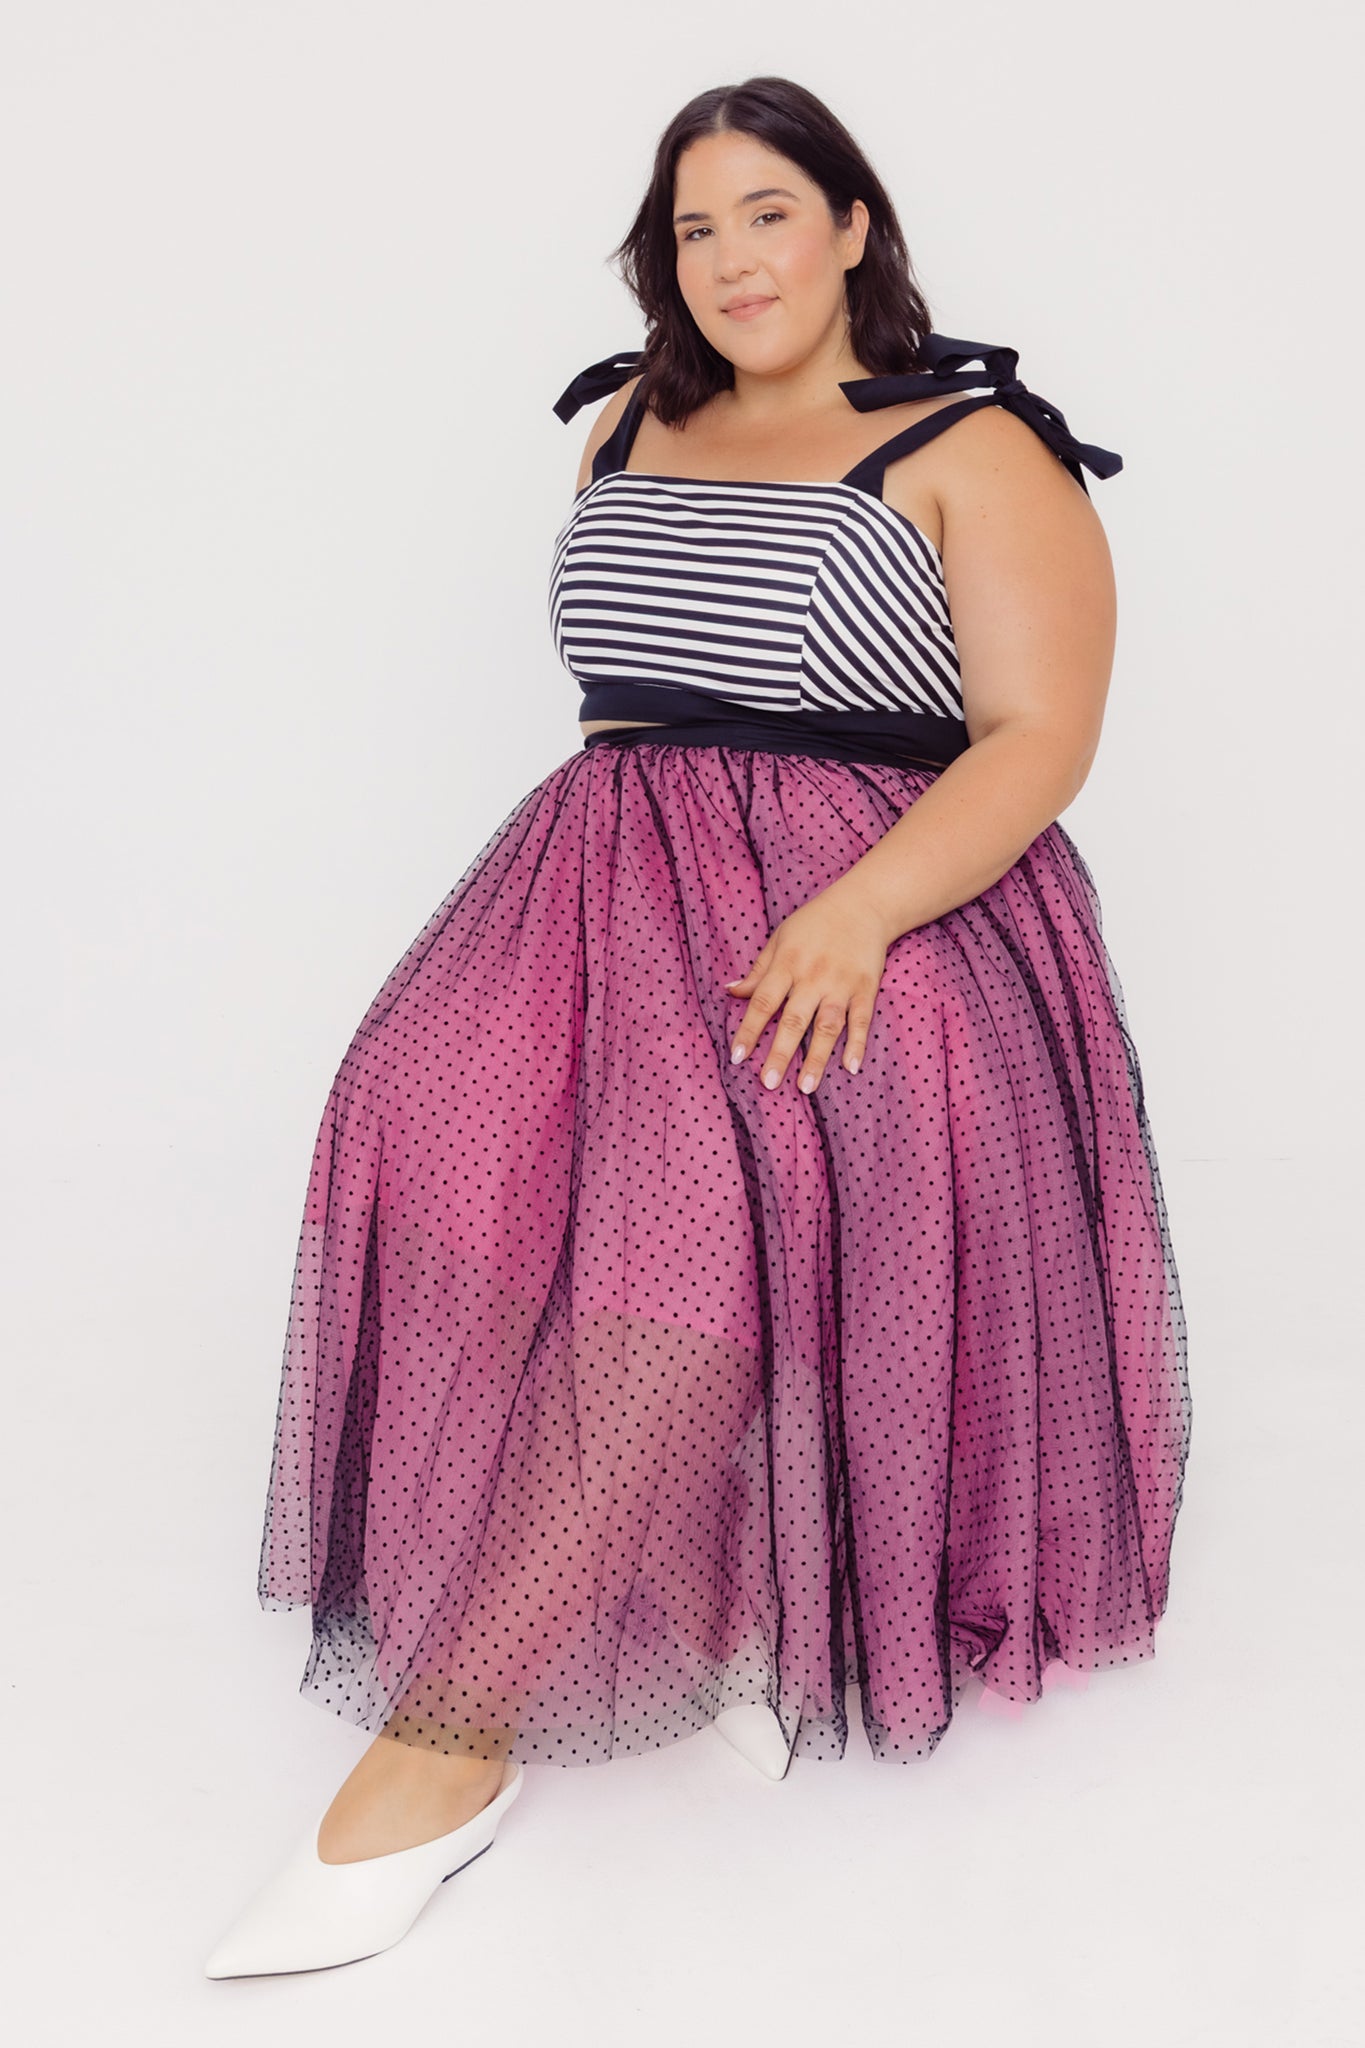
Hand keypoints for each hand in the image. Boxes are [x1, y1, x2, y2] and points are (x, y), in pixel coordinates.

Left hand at [724, 881, 891, 1092]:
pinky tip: (851, 1068)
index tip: (737, 1057)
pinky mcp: (866, 988)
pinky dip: (857, 1044)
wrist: (863, 905)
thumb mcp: (779, 939)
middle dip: (780, 1053)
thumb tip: (729, 992)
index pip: (762, 1002)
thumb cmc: (814, 923)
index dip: (749, 1030)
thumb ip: (757, 970)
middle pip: (794, 1019)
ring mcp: (841, 984)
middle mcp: (813, 976)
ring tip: (805, 1087)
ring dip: (817, 1058)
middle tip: (768, 1082)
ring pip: (827, 1026)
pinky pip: (861, 1020)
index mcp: (787, 963)